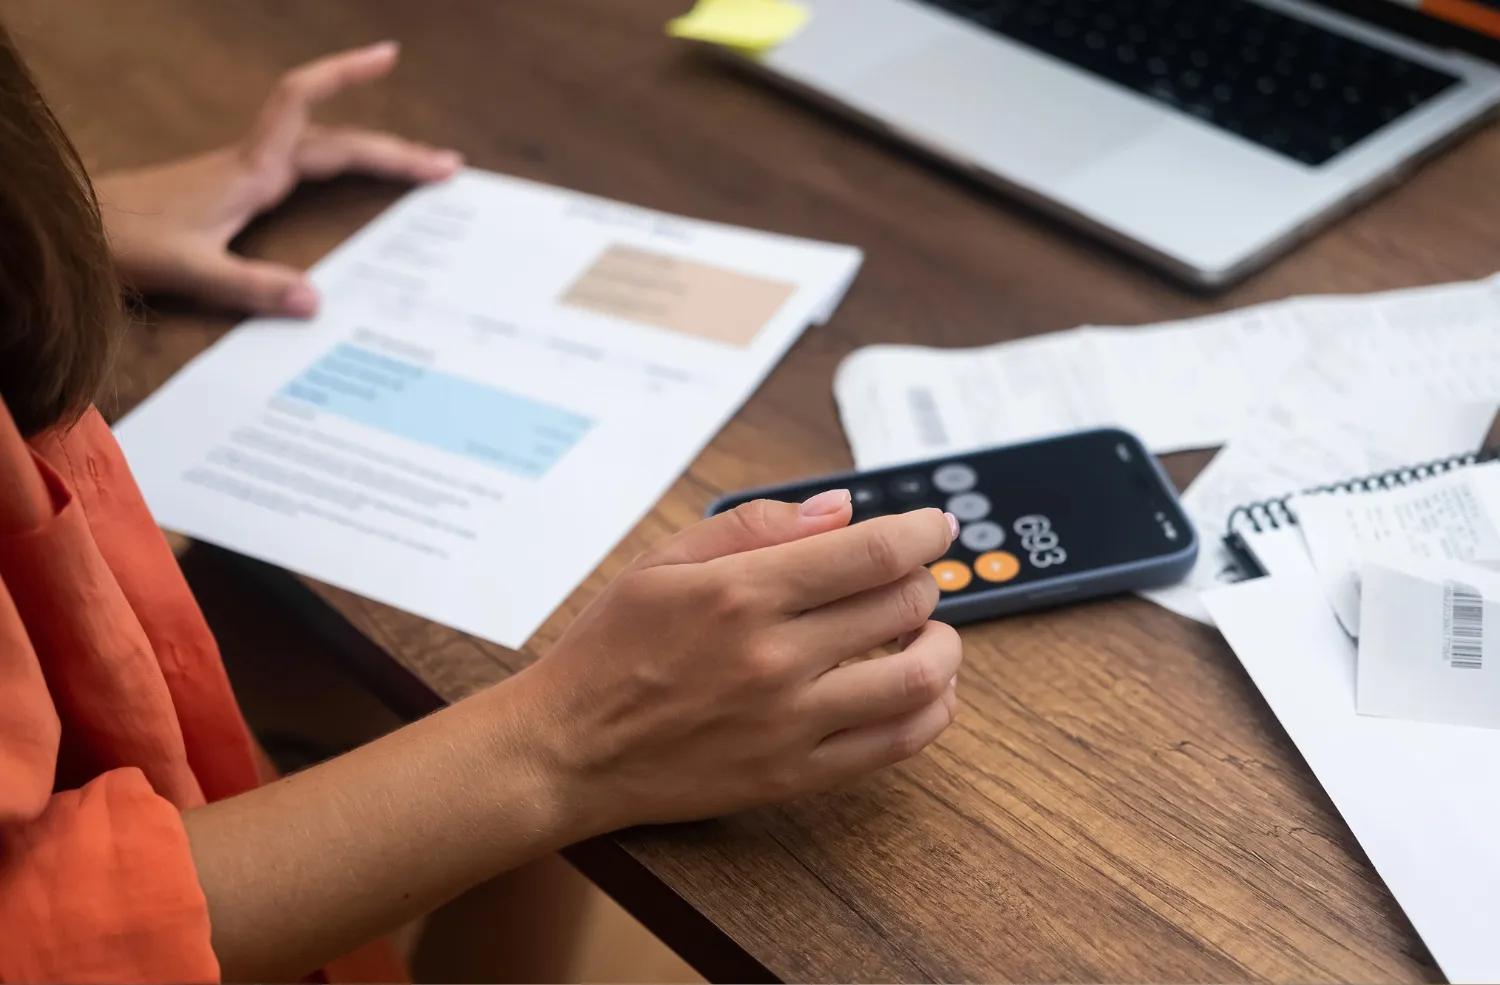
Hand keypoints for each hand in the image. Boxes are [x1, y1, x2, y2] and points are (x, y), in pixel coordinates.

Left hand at [94, 41, 460, 317]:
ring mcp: (246, 174)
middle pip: (335, 139)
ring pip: (322, 150)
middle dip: (393, 147)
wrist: (81, 232)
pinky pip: (306, 169)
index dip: (344, 74)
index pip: (302, 103)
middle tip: (446, 165)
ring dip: (371, 155)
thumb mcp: (190, 270)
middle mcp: (254, 164)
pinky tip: (352, 185)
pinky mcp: (238, 190)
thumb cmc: (128, 243)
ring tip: (417, 172)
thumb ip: (250, 286)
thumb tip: (317, 301)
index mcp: (250, 171)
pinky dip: (341, 168)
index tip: (387, 55)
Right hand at [522, 492, 963, 833]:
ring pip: (917, 678)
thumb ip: (754, 525)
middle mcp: (773, 656)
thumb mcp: (662, 562)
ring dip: (944, 647)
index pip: (871, 552)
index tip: (934, 526)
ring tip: (931, 635)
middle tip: (908, 579)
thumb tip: (840, 508)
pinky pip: (894, 744)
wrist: (567, 750)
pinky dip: (931, 711)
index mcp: (741, 592)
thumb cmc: (609, 650)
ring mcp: (789, 722)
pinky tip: (926, 691)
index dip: (922, 532)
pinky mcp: (793, 775)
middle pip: (902, 606)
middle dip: (921, 582)